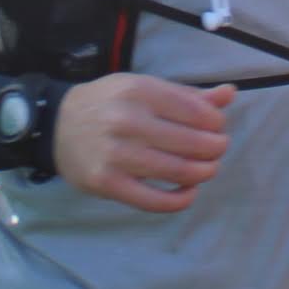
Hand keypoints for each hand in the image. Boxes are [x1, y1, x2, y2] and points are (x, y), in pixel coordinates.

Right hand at [52, 74, 234, 212]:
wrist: (57, 126)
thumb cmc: (108, 104)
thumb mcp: (143, 87)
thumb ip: (187, 94)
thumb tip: (230, 94)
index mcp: (139, 91)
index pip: (196, 111)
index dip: (216, 123)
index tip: (216, 128)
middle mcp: (128, 121)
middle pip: (193, 143)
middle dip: (215, 149)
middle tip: (217, 150)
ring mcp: (117, 155)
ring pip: (179, 171)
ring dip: (204, 173)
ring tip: (206, 169)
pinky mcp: (108, 184)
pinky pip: (156, 200)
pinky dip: (181, 199)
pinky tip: (188, 192)